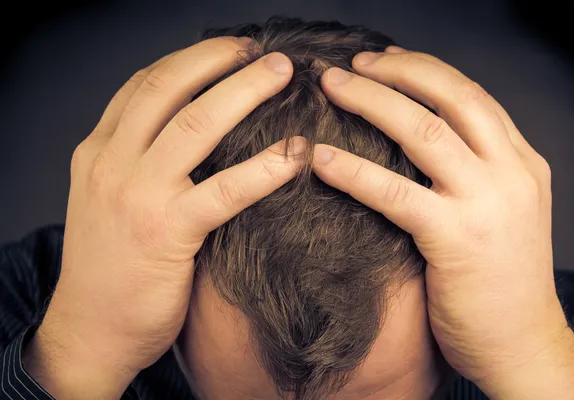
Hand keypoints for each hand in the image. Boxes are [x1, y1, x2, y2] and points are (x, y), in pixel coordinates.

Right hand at [22, 38, 303, 398]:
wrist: (89, 329)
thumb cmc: (108, 267)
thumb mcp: (109, 200)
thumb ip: (139, 164)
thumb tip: (195, 136)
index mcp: (99, 152)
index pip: (143, 86)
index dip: (189, 60)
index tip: (226, 49)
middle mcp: (112, 162)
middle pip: (170, 89)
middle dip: (219, 60)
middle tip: (262, 51)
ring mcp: (138, 194)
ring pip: (197, 123)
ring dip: (246, 90)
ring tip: (283, 74)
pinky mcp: (167, 232)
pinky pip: (225, 189)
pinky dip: (265, 166)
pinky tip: (296, 153)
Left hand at [313, 47, 573, 397]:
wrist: (522, 344)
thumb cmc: (501, 283)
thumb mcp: (500, 213)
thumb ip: (472, 174)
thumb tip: (416, 141)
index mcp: (521, 163)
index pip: (472, 96)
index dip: (424, 70)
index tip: (384, 61)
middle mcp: (511, 173)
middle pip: (451, 97)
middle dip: (397, 70)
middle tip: (351, 64)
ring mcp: (488, 204)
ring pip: (424, 130)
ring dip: (370, 101)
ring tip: (330, 86)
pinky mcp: (457, 240)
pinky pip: (395, 192)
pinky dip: (354, 170)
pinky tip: (320, 158)